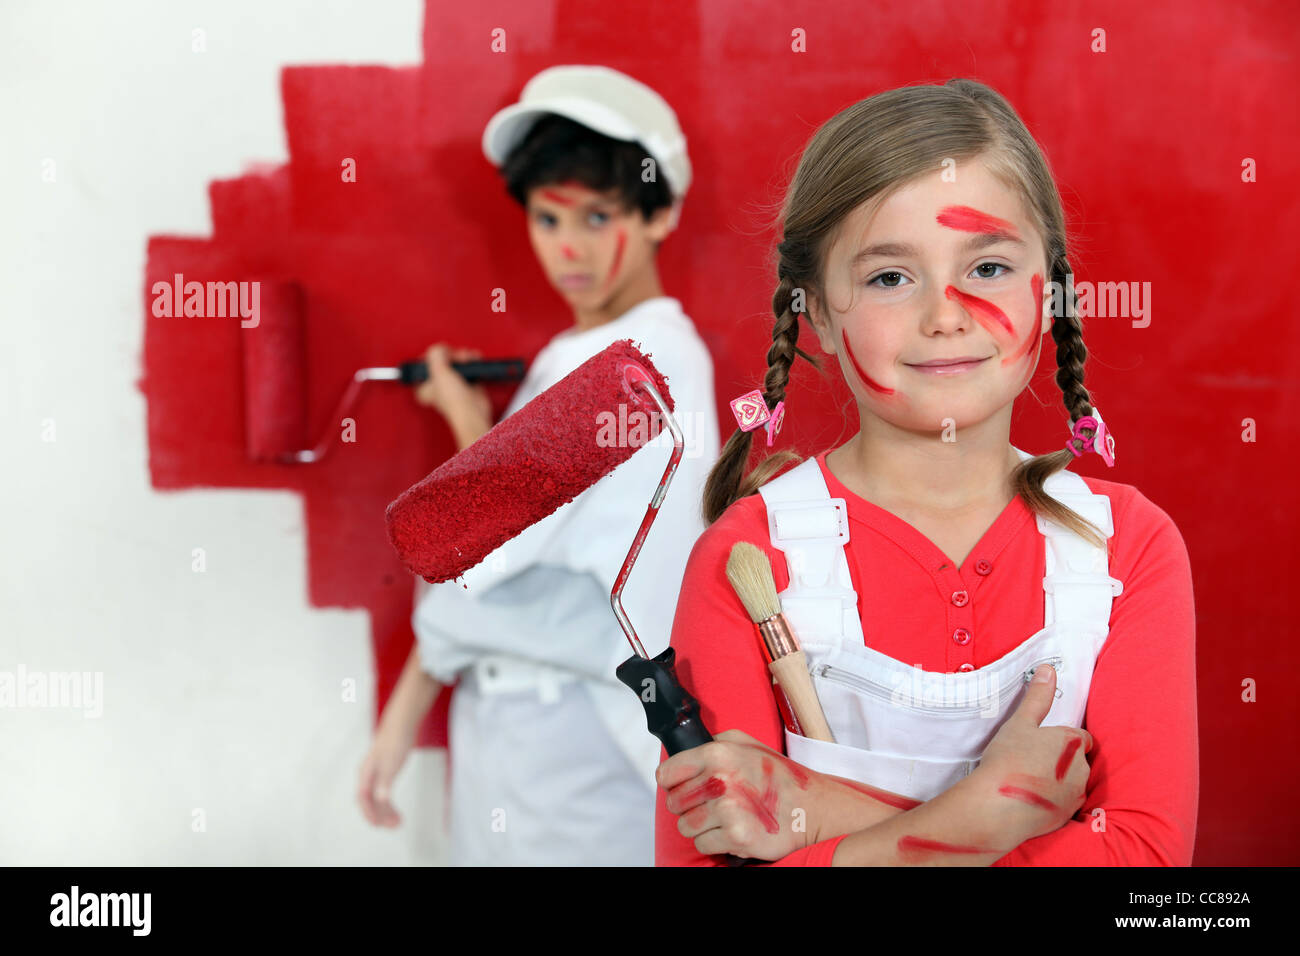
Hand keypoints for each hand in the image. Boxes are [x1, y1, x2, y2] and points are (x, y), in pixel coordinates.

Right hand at [357, 722, 414, 827]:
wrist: (402, 724)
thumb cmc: (395, 740)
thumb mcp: (390, 763)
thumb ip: (384, 782)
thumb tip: (381, 800)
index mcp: (366, 773)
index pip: (363, 798)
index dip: (369, 813)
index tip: (378, 825)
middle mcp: (368, 775)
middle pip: (370, 801)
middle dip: (380, 815)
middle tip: (395, 826)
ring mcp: (376, 774)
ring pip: (377, 798)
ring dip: (386, 811)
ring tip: (399, 821)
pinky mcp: (384, 772)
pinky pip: (382, 793)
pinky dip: (388, 803)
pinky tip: (395, 810)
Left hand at [414, 343, 491, 439]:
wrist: (473, 411)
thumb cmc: (454, 401)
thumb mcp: (438, 371)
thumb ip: (435, 354)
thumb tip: (440, 348)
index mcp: (423, 386)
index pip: (423, 364)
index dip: (431, 356)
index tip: (439, 354)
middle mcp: (437, 386)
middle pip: (442, 360)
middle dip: (451, 354)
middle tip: (455, 358)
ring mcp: (453, 384)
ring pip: (456, 362)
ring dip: (463, 356)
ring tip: (466, 359)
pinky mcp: (468, 383)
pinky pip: (468, 366)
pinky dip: (472, 361)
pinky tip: (473, 360)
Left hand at [658, 730, 824, 860]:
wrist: (813, 810)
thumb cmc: (781, 778)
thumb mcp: (748, 744)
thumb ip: (716, 742)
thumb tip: (687, 751)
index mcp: (718, 753)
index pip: (667, 773)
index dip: (672, 782)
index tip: (681, 787)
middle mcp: (720, 780)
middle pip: (674, 802)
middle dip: (687, 806)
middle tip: (708, 804)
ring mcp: (728, 810)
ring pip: (685, 826)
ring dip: (700, 826)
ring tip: (723, 818)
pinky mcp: (736, 837)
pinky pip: (703, 844)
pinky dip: (714, 842)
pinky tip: (732, 831)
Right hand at [974, 664, 1092, 846]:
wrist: (998, 806)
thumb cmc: (1009, 759)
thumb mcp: (1020, 722)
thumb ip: (1038, 697)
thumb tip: (1048, 670)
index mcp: (1073, 743)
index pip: (1081, 737)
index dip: (1063, 739)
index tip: (1044, 743)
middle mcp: (1081, 768)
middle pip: (1077, 761)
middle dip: (1060, 761)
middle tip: (1031, 760)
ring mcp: (1075, 794)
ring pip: (1071, 783)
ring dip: (1057, 781)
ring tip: (1029, 780)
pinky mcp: (1066, 816)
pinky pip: (1062, 804)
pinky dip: (1051, 801)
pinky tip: (1029, 798)